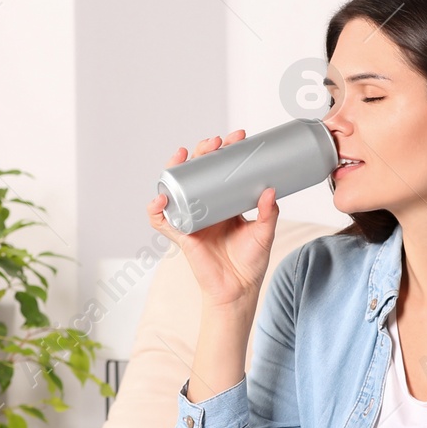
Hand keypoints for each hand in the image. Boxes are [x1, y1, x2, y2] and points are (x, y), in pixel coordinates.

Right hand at [149, 129, 279, 308]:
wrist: (238, 290)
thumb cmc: (250, 263)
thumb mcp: (264, 233)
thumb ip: (269, 213)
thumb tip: (270, 190)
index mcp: (224, 202)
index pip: (221, 170)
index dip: (226, 152)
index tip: (238, 137)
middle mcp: (205, 207)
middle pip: (196, 172)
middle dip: (202, 153)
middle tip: (215, 142)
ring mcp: (191, 219)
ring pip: (175, 188)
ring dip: (174, 169)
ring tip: (182, 155)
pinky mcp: (181, 236)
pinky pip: (162, 221)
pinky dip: (156, 210)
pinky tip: (160, 198)